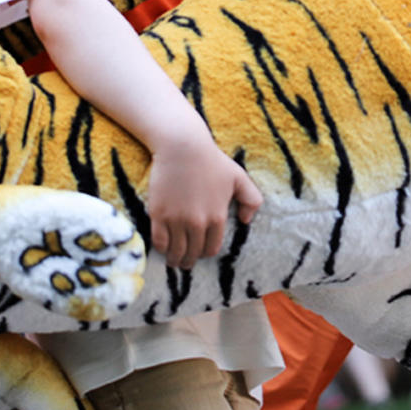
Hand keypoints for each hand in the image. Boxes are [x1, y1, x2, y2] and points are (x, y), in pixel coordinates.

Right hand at [147, 135, 262, 268]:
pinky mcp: (159, 214)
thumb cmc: (211, 160)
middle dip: (189, 261)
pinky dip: (161, 248)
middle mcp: (198, 223)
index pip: (212, 248)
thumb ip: (251, 200)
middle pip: (193, 253)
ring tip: (173, 261)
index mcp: (217, 217)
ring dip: (175, 260)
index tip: (201, 253)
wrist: (182, 147)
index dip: (206, 253)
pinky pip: (159, 240)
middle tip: (186, 263)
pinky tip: (163, 247)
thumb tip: (245, 220)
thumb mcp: (239, 177)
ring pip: (176, 251)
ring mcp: (177, 220)